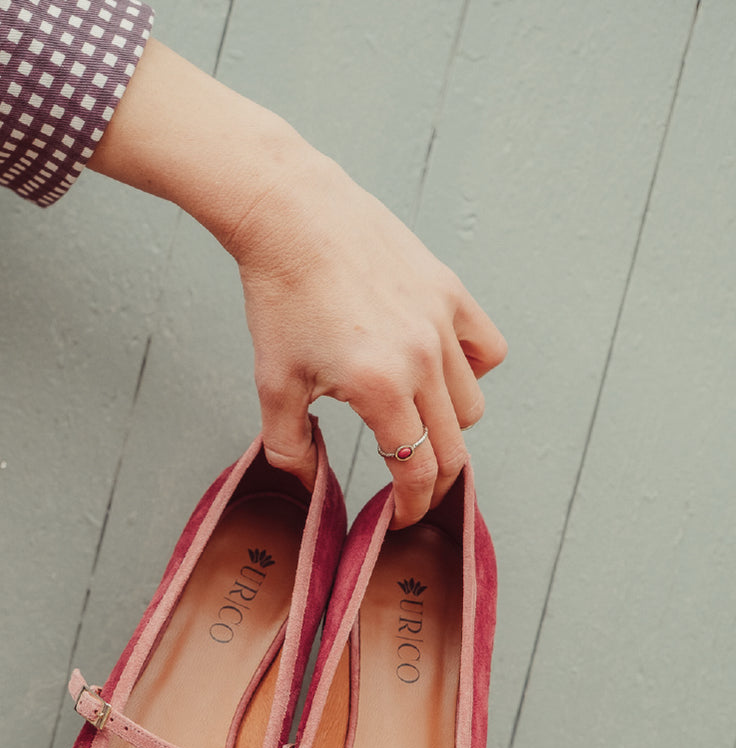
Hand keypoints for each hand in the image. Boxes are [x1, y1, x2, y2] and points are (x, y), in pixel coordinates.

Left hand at [88, 40, 505, 524]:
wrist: (292, 216)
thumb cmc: (278, 297)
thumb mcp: (273, 384)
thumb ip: (290, 448)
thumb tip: (309, 485)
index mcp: (379, 388)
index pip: (418, 470)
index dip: (413, 506)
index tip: (402, 519)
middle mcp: (422, 359)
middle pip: (453, 448)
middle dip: (434, 481)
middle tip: (412, 489)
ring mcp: (442, 323)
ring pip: (472, 404)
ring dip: (449, 427)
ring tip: (414, 422)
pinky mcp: (450, 292)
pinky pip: (487, 349)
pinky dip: (472, 371)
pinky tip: (438, 372)